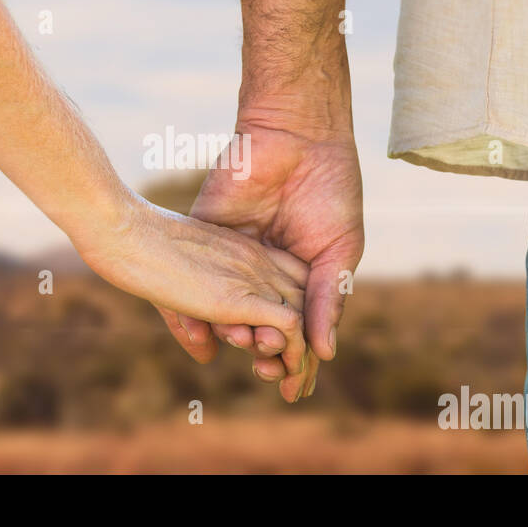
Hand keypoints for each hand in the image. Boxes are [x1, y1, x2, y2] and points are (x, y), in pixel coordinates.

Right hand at [79, 196, 309, 375]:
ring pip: (303, 319)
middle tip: (298, 381)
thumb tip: (208, 355)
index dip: (295, 319)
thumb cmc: (138, 251)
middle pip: (306, 303)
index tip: (281, 351)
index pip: (292, 284)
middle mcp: (258, 262)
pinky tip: (288, 372)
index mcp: (246, 251)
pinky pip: (290, 325)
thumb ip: (193, 322)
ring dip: (302, 356)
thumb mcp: (175, 288)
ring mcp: (252, 277)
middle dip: (305, 345)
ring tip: (295, 386)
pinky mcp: (241, 296)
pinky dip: (295, 352)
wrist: (126, 232)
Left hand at [156, 114, 364, 401]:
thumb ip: (326, 301)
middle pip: (256, 329)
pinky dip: (190, 311)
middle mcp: (262, 274)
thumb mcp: (337, 252)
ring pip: (223, 312)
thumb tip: (323, 353)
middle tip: (266, 369)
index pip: (293, 332)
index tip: (293, 390)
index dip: (295, 363)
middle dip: (262, 355)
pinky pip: (190, 281)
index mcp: (298, 279)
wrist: (296, 136)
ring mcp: (231, 259)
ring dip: (231, 337)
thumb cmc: (329, 190)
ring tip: (243, 349)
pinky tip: (198, 335)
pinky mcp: (204, 238)